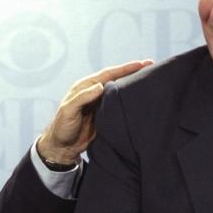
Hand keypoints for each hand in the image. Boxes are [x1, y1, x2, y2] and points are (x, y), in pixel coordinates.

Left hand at [36, 60, 151, 164]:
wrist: (62, 147)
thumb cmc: (61, 128)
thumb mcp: (68, 111)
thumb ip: (83, 98)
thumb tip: (100, 85)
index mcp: (85, 87)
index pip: (108, 74)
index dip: (125, 68)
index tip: (141, 64)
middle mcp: (94, 92)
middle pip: (117, 79)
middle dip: (133, 72)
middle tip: (151, 67)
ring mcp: (101, 104)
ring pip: (119, 91)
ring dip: (133, 85)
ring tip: (150, 79)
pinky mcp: (105, 115)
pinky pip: (119, 105)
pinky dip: (130, 100)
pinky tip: (140, 99)